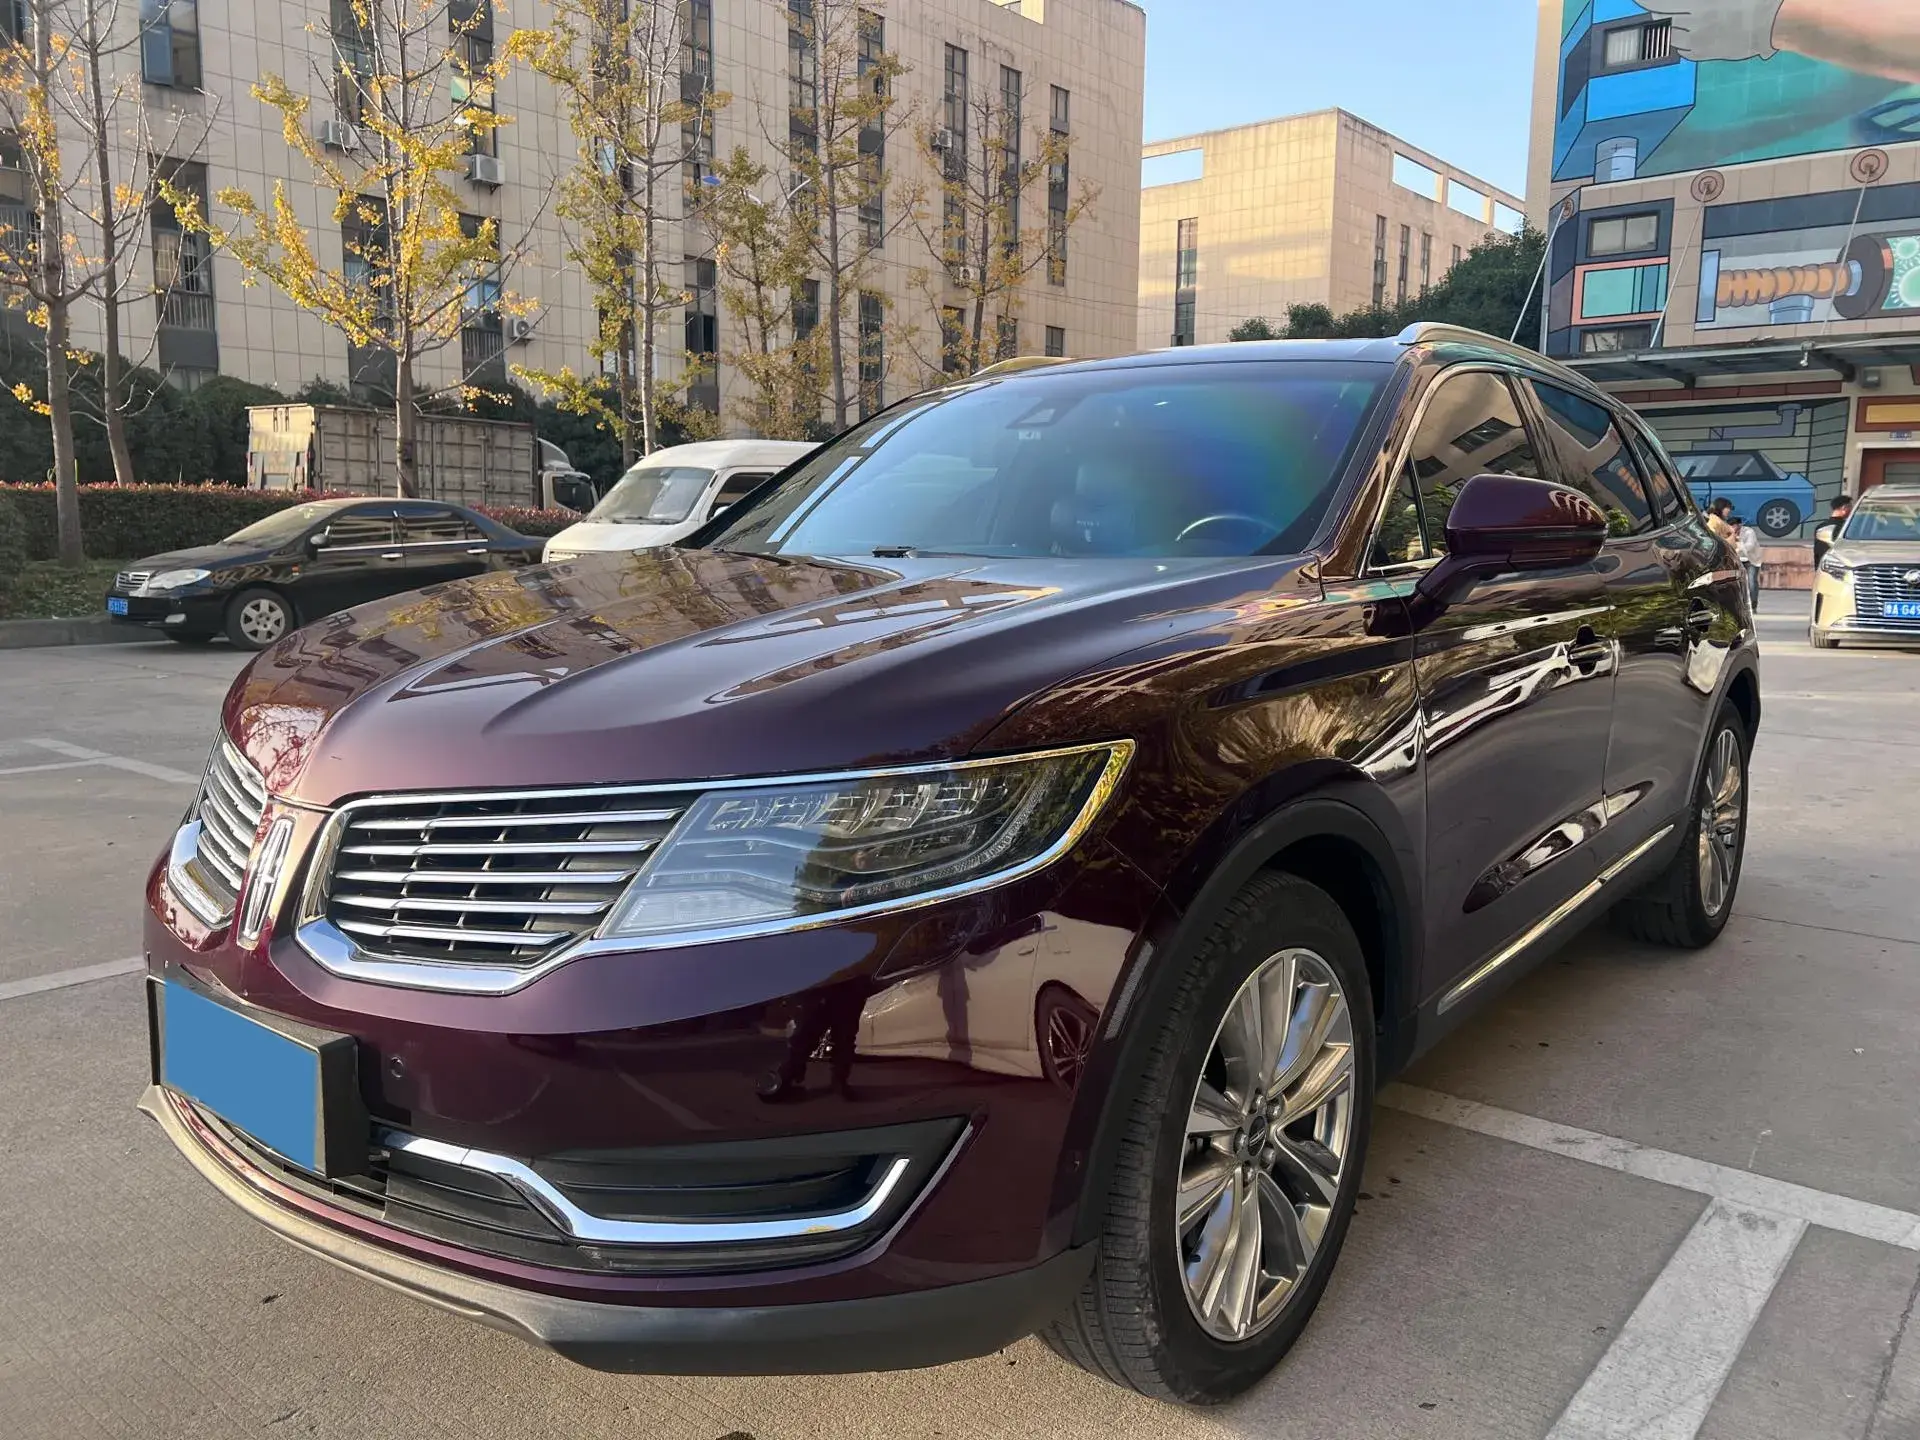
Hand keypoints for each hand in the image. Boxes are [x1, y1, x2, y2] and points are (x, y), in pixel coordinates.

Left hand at [1638, 0, 1784, 61]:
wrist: (1778, 20)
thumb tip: (1681, 3)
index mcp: (1699, 2)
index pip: (1659, 3)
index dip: (1646, 1)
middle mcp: (1694, 21)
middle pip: (1661, 17)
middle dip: (1660, 10)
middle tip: (1666, 6)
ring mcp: (1698, 39)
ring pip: (1671, 34)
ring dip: (1672, 25)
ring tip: (1687, 17)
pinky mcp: (1705, 53)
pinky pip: (1683, 49)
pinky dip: (1682, 40)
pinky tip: (1694, 31)